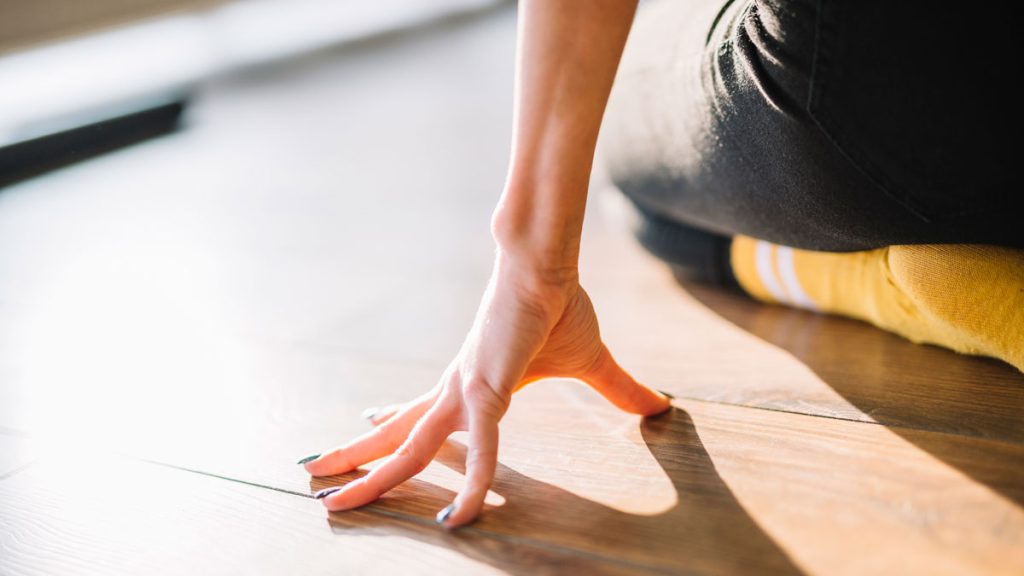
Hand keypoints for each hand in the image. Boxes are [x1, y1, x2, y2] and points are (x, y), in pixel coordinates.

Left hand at [301, 252, 669, 527]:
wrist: (549, 264)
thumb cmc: (561, 304)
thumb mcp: (589, 362)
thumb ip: (617, 391)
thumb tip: (660, 408)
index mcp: (468, 379)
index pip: (419, 410)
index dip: (389, 423)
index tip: (364, 426)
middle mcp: (454, 389)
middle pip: (394, 434)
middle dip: (356, 461)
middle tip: (316, 480)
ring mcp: (463, 393)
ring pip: (406, 449)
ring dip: (367, 479)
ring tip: (328, 505)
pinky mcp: (486, 393)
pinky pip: (478, 453)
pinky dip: (470, 488)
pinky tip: (456, 521)